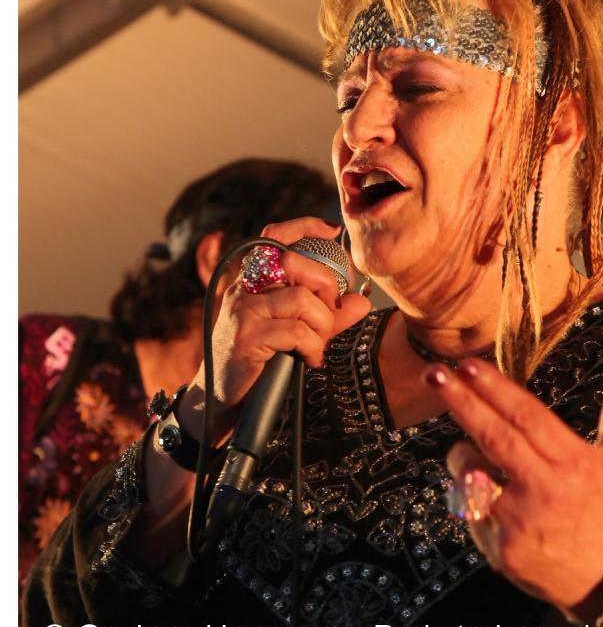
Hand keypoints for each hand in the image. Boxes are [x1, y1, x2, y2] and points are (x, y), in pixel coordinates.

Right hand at [194, 217, 370, 441]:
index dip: (302, 226)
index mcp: (252, 281)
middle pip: (294, 264)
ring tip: (317, 344)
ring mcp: (242, 311)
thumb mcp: (293, 333)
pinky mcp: (246, 337)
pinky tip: (309, 358)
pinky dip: (313, 346)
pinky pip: (296, 331)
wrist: (218, 400)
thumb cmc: (258, 362)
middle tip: (330, 315)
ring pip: (300, 299)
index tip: (331, 230)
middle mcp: (243, 289)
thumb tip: (361, 302)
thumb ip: (327, 317)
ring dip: (322, 325)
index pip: (272, 237)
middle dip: (325, 287)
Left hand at [425, 352, 602, 611]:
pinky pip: (469, 508)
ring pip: (470, 471)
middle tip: (433, 373)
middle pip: (493, 435)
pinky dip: (472, 497)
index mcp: (572, 462)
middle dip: (459, 400)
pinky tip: (492, 502)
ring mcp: (519, 521)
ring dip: (462, 455)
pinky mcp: (500, 548)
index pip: (526, 415)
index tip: (467, 364)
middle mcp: (545, 489)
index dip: (494, 387)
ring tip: (476, 455)